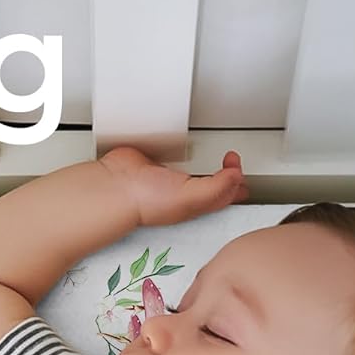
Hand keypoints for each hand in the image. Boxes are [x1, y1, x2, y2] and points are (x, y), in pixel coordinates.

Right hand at [98, 145, 248, 227]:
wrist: (118, 186)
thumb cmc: (146, 201)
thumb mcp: (191, 198)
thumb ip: (217, 187)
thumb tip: (237, 175)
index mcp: (196, 203)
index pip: (225, 194)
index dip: (237, 181)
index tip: (236, 163)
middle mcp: (185, 193)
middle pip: (215, 184)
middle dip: (228, 174)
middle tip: (233, 160)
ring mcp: (171, 178)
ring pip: (198, 171)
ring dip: (209, 165)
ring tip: (219, 159)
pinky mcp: (159, 164)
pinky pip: (177, 158)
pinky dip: (185, 154)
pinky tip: (187, 151)